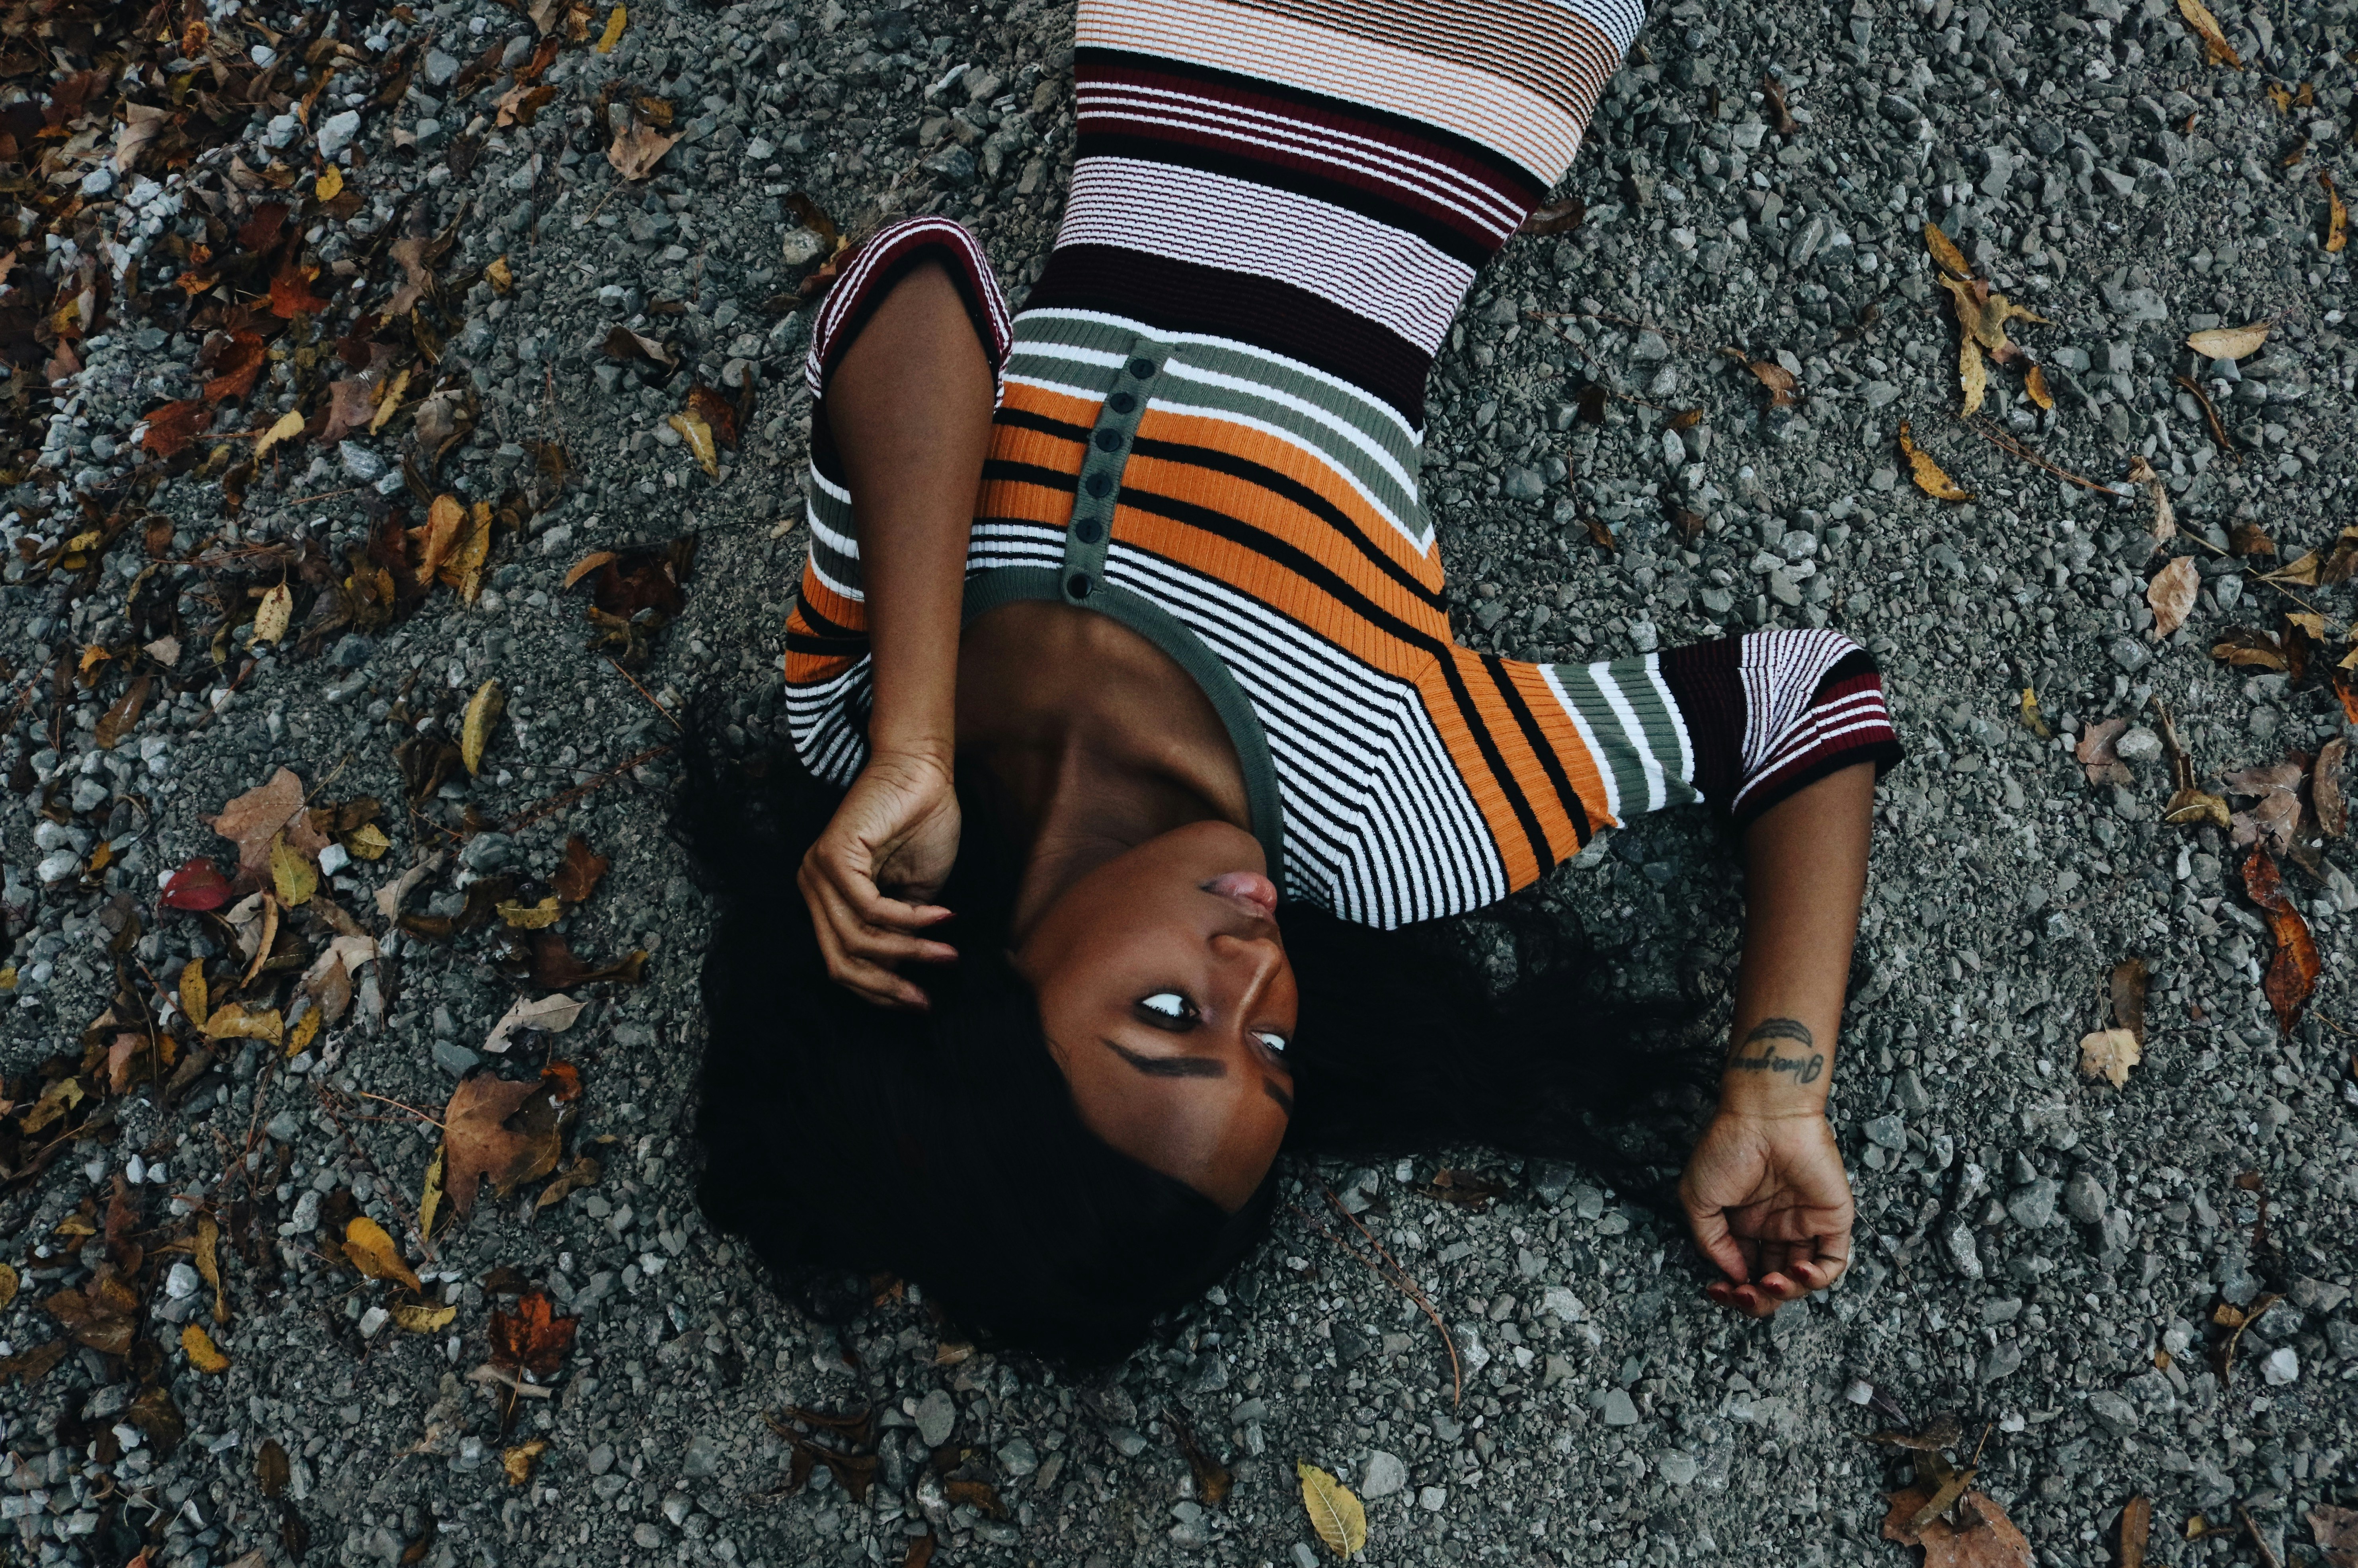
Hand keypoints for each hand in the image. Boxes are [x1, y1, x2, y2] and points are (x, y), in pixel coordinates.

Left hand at [797, 748, 961, 1008]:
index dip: (878, 991)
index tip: (918, 1003)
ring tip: (947, 954)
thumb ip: (900, 937)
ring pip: (855, 941)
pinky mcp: (833, 856)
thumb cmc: (922, 825)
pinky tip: (942, 918)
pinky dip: (909, 921)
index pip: (841, 963)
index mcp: (827, 899)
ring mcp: (818, 872)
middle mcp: (813, 888)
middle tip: (926, 999)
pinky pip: (868, 909)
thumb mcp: (914, 898)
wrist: (924, 772)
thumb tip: (896, 979)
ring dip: (909, 952)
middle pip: (839, 962)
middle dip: (887, 986)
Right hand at [1678, 1109, 1853, 1317]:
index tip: (1720, 1290)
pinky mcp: (1832, 1220)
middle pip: (1773, 1282)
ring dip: (1785, 1293)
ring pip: (1802, 1279)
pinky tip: (1796, 1273)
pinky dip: (1817, 1279)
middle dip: (1758, 1300)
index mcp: (1744, 1224)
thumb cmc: (1727, 1147)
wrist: (1764, 1116)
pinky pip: (1833, 1263)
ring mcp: (1805, 1225)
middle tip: (1745, 1295)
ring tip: (1768, 1284)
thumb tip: (1734, 1274)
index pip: (1744, 1271)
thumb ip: (1711, 1241)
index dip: (1734, 1289)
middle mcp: (1775, 1228)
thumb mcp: (1698, 1197)